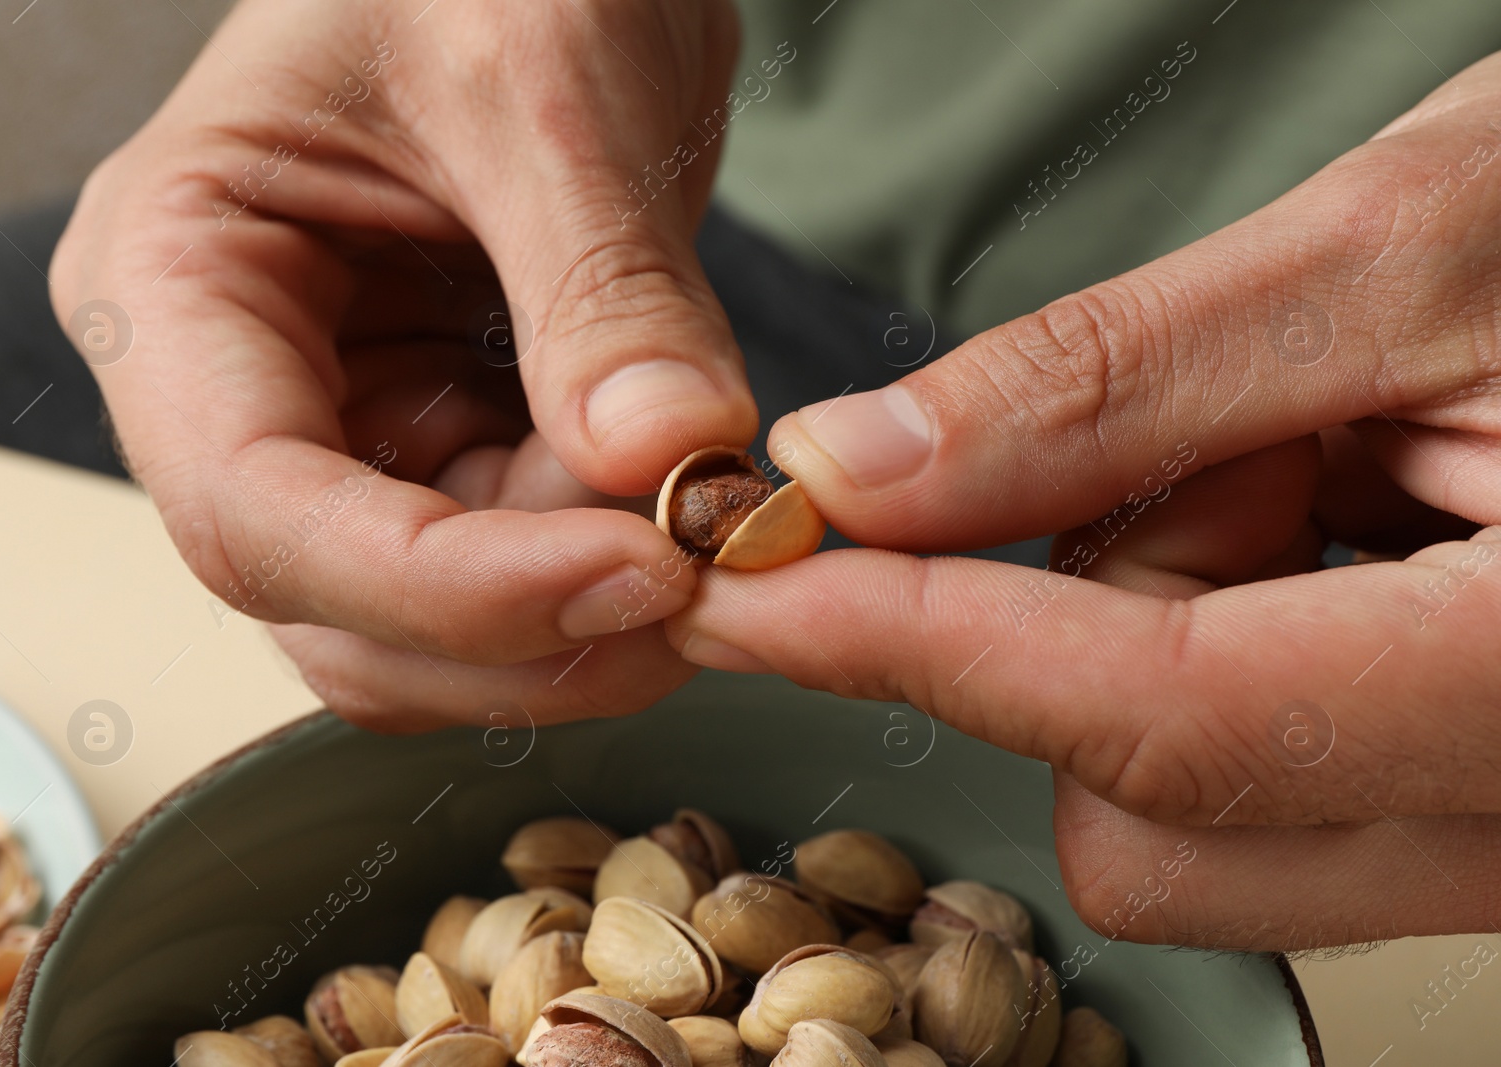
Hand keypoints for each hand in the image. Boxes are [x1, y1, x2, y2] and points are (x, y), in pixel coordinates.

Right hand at [50, 0, 754, 728]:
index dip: (445, 587)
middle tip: (701, 582)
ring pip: (427, 625)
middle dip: (525, 631)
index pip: (259, 513)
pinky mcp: (435, 445)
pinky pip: (508, 571)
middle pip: (336, 609)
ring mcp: (335, 429)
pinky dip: (603, 575)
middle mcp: (228, 388)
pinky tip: (684, 505)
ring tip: (703, 513)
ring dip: (576, 620)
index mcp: (173, 277)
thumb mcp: (544, 83)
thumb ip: (602, 285)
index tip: (638, 574)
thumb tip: (665, 457)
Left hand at [668, 53, 1500, 950]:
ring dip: (1160, 624)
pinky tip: (1321, 514)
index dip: (927, 643)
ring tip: (1304, 456)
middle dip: (1083, 624)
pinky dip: (1221, 636)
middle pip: (1153, 812)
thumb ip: (1112, 385)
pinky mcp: (1471, 799)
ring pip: (1190, 807)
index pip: (1166, 720)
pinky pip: (1256, 776)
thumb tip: (861, 473)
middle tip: (1192, 440)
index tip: (757, 588)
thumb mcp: (1410, 248)